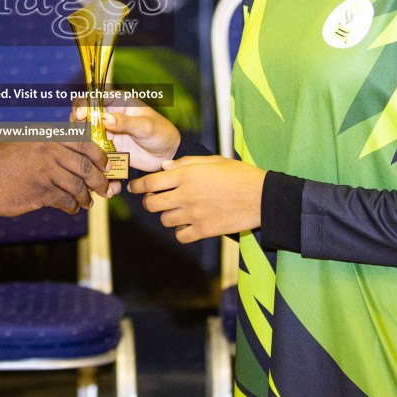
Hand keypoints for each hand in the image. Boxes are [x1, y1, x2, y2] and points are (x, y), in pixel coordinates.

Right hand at [0, 137, 110, 219]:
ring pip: (78, 186)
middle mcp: (48, 151)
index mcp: (46, 136)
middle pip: (85, 167)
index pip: (84, 142)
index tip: (105, 165)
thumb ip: (47, 145)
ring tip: (87, 202)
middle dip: (99, 180)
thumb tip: (72, 153)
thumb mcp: (22, 142)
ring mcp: (45, 171)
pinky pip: (65, 200)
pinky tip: (71, 209)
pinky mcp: (40, 192)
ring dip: (85, 197)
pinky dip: (72, 207)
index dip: (99, 156)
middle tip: (104, 188)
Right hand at [70, 100, 179, 172]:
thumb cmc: (161, 133)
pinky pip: (91, 147)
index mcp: (118, 100)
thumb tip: (104, 117)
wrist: (167, 155)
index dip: (84, 103)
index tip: (81, 115)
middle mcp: (108, 113)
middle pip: (83, 112)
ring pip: (83, 130)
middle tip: (78, 132)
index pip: (94, 96)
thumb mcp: (146, 126)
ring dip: (79, 137)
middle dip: (77, 120)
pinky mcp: (105, 146)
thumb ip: (126, 122)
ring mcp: (105, 130)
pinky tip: (87, 157)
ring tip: (82, 146)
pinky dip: (86, 151)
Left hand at [129, 155, 265, 242]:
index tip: (134, 188)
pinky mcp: (204, 230)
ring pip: (164, 220)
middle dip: (149, 202)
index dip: (138, 186)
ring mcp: (194, 214)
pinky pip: (180, 235)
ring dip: (166, 216)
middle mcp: (186, 195)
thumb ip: (185, 163)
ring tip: (176, 211)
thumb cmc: (239, 174)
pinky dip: (181, 232)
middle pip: (151, 204)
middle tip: (154, 200)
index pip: (150, 182)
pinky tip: (188, 225)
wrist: (261, 196)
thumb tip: (163, 168)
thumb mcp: (212, 161)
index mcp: (186, 175)